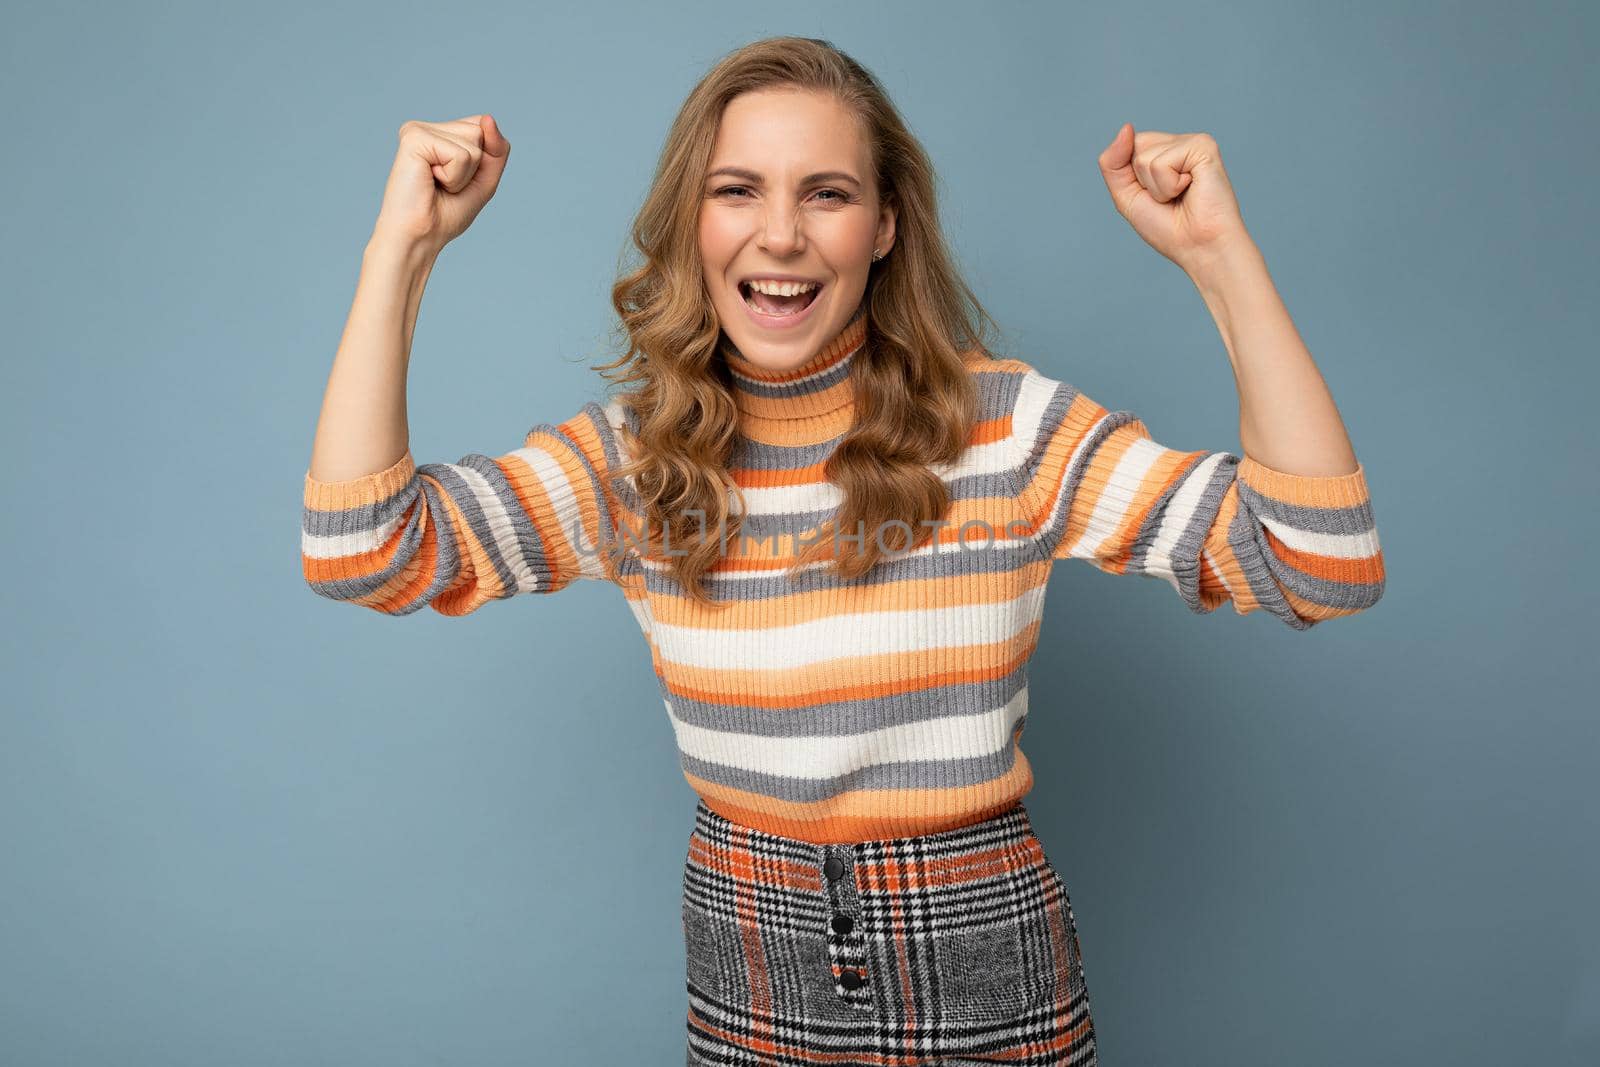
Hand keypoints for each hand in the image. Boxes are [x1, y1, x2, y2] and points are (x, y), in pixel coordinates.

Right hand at [372, 114, 510, 252]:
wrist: (420, 236)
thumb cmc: (446, 213)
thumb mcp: (484, 180)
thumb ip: (496, 149)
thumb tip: (488, 119)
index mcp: (441, 134)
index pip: (484, 127)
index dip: (485, 159)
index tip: (459, 180)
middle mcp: (429, 128)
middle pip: (481, 131)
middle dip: (475, 168)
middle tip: (446, 185)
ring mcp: (419, 130)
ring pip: (474, 142)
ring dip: (464, 174)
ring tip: (438, 184)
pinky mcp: (414, 137)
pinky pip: (461, 154)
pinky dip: (454, 176)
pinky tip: (430, 181)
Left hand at [1097, 123, 1249, 274]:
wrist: (1199, 247)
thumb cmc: (1168, 228)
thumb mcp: (1127, 197)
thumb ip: (1113, 163)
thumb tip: (1126, 127)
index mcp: (1164, 152)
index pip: (1128, 147)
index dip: (1132, 179)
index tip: (1155, 198)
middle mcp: (1179, 143)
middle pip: (1135, 147)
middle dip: (1142, 182)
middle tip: (1170, 198)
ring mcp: (1193, 142)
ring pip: (1145, 157)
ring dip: (1157, 188)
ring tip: (1181, 196)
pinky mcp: (1204, 146)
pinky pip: (1162, 163)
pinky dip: (1169, 185)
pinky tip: (1191, 189)